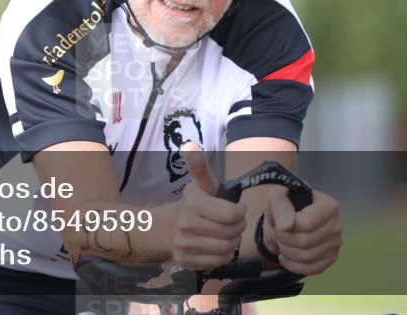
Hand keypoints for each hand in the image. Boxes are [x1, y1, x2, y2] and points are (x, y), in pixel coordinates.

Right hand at [168, 142, 246, 269]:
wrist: (166, 229)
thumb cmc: (192, 205)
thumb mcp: (199, 185)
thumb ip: (200, 168)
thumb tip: (191, 146)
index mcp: (192, 202)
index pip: (232, 214)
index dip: (240, 213)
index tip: (237, 210)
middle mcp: (186, 224)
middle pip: (231, 232)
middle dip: (239, 227)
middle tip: (235, 223)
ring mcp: (184, 244)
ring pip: (226, 248)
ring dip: (233, 241)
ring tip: (228, 234)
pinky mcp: (186, 261)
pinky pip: (219, 262)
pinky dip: (224, 256)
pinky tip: (219, 245)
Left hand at [262, 185, 341, 274]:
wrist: (285, 223)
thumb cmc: (284, 207)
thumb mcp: (276, 197)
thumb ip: (280, 205)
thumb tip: (287, 226)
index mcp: (328, 205)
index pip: (307, 223)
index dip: (287, 228)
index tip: (279, 225)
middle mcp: (336, 224)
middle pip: (306, 242)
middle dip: (285, 240)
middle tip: (279, 234)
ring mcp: (335, 243)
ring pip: (307, 257)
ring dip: (287, 252)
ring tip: (283, 243)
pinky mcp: (331, 258)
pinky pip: (311, 269)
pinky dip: (293, 265)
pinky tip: (286, 256)